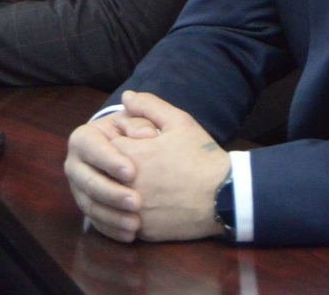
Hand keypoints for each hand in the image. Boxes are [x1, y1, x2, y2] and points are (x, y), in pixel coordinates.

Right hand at [65, 109, 150, 241]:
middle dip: (111, 193)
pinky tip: (131, 234)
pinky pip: (96, 222)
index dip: (109, 160)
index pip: (91, 147)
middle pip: (87, 181)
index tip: (132, 172)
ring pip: (90, 205)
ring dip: (112, 216)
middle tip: (137, 202)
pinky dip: (112, 229)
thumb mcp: (142, 120)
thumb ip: (146, 116)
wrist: (131, 151)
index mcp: (84, 137)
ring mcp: (79, 188)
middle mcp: (75, 164)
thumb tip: (148, 134)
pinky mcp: (88, 206)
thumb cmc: (137, 131)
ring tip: (136, 223)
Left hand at [109, 90, 229, 242]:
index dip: (115, 143)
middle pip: (102, 174)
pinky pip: (121, 222)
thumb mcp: (179, 121)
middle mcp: (127, 185)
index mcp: (132, 155)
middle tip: (129, 165)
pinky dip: (123, 214)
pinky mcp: (144, 231)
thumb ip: (149, 105)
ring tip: (131, 186)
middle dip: (111, 168)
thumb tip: (126, 97)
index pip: (104, 146)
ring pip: (108, 201)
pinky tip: (137, 205)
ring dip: (113, 193)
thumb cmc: (202, 156)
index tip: (129, 144)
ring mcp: (134, 210)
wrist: (226, 196)